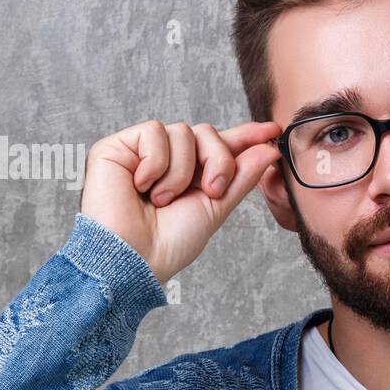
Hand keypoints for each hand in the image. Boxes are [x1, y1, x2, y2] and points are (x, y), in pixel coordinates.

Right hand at [78, 119, 283, 284]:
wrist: (134, 259)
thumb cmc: (169, 243)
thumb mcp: (216, 208)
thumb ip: (241, 176)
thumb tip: (268, 148)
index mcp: (190, 176)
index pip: (218, 146)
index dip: (245, 136)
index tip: (273, 131)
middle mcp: (166, 161)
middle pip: (206, 133)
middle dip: (218, 161)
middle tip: (209, 192)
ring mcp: (141, 152)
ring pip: (182, 131)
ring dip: (182, 171)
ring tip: (163, 199)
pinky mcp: (117, 146)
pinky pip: (154, 132)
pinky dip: (155, 163)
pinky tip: (141, 186)